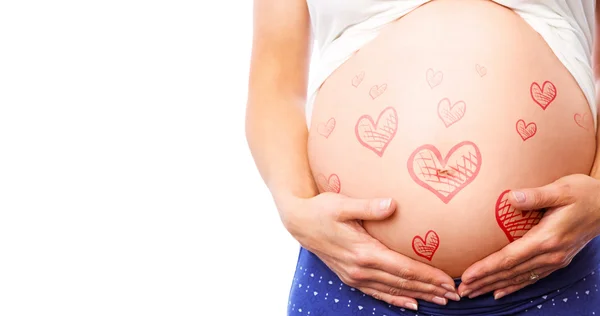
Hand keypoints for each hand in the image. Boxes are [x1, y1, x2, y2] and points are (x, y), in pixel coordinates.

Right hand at [277, 192, 459, 309]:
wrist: (298, 222)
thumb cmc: (322, 209)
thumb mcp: (343, 203)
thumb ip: (368, 206)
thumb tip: (393, 204)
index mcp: (363, 252)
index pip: (403, 268)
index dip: (428, 276)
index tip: (449, 280)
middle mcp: (360, 269)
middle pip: (402, 283)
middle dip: (430, 289)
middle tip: (454, 294)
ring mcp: (354, 276)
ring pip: (392, 290)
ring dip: (418, 296)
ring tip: (440, 301)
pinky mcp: (350, 277)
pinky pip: (377, 293)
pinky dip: (395, 299)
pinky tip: (410, 304)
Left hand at [457, 174, 599, 299]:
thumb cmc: (584, 193)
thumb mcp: (561, 189)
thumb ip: (536, 195)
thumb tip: (512, 197)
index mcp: (547, 238)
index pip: (509, 258)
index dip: (487, 268)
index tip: (467, 275)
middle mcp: (550, 254)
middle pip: (510, 272)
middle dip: (484, 281)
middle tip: (462, 290)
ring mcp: (555, 260)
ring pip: (519, 278)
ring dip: (494, 286)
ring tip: (473, 292)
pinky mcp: (557, 260)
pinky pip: (531, 277)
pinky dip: (514, 286)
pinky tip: (499, 292)